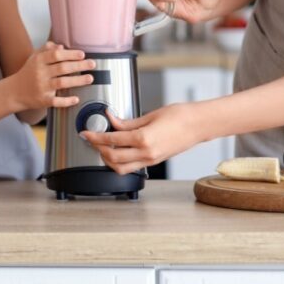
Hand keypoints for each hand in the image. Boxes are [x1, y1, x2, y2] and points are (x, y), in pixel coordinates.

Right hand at [12, 42, 93, 110]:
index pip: (56, 55)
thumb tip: (61, 47)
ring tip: (90, 78)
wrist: (14, 92)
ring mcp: (42, 87)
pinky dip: (66, 101)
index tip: (82, 54)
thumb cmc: (28, 72)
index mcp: (39, 61)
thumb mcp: (34, 58)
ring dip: (78, 81)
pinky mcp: (43, 100)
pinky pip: (56, 101)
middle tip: (92, 64)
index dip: (70, 54)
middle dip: (79, 66)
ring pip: (62, 83)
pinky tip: (76, 99)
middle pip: (62, 68)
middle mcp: (40, 73)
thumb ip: (47, 50)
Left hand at [81, 103, 203, 174]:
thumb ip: (128, 122)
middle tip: (91, 138)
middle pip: (112, 157)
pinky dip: (120, 162)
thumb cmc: (180, 116)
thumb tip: (112, 120)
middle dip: (98, 148)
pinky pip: (131, 167)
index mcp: (143, 139)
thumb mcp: (150, 115)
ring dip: (108, 159)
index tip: (86, 132)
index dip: (95, 136)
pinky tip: (117, 151)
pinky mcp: (154, 161)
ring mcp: (150, 160)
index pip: (112, 140)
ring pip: (120, 168)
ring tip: (102, 147)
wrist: (198, 125)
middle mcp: (146, 153)